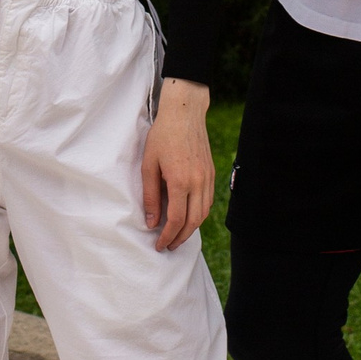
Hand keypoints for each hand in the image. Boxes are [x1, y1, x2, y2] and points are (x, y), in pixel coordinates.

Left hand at [141, 78, 215, 250]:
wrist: (185, 113)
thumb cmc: (162, 136)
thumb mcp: (148, 165)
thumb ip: (150, 196)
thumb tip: (151, 222)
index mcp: (180, 182)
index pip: (176, 220)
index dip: (167, 236)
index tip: (159, 244)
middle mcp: (198, 183)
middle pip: (192, 222)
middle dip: (180, 238)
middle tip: (168, 246)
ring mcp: (208, 178)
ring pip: (203, 214)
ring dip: (191, 229)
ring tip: (177, 236)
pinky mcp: (211, 173)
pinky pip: (208, 201)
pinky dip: (199, 214)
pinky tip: (188, 217)